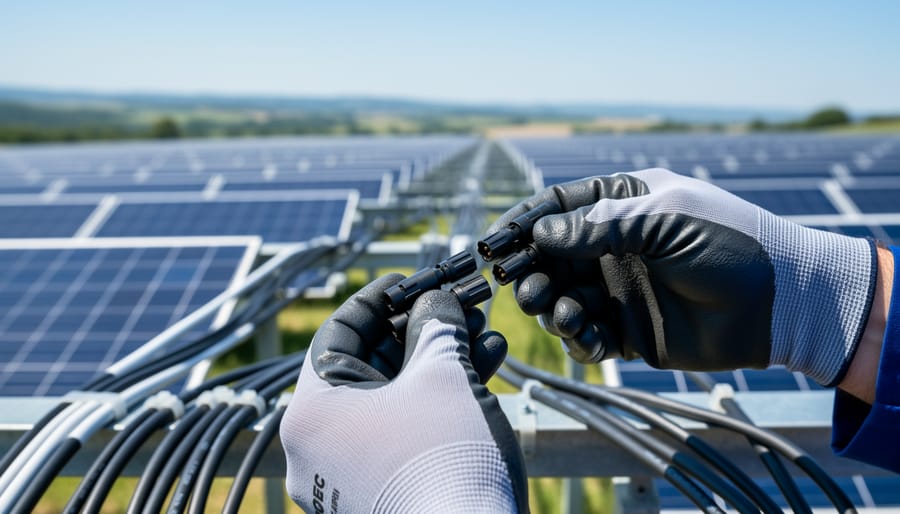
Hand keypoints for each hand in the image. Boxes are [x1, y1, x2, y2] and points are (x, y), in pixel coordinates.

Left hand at [280, 274, 527, 513]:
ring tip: (483, 332)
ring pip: (395, 399)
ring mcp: (348, 477)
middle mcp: (318, 449)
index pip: (336, 334)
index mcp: (311, 414)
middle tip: (457, 305)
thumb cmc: (449, 462)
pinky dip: (438, 401)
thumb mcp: (443, 377)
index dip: (377, 300)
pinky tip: (485, 368)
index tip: (409, 279)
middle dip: (420, 330)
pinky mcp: (382, 494)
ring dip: (439, 361)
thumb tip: (437, 302)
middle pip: (370, 366)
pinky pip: (405, 431)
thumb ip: (436, 327)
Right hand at [490, 168, 876, 385]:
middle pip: (549, 257)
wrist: (781, 302)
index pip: (557, 208)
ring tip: (564, 311)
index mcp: (622, 204)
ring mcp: (619, 288)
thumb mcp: (663, 217)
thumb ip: (600, 224)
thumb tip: (540, 234)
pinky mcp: (628, 330)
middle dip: (531, 271)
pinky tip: (586, 335)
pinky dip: (577, 338)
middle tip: (526, 288)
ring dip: (551, 306)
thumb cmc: (729, 242)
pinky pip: (586, 335)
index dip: (522, 224)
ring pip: (561, 297)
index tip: (494, 244)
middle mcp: (614, 246)